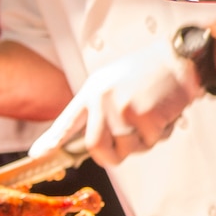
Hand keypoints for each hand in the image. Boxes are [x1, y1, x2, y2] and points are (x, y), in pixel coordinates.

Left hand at [30, 40, 202, 166]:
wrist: (177, 58)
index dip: (52, 139)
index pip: (67, 120)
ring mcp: (121, 107)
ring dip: (145, 140)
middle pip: (96, 146)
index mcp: (93, 91)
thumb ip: (102, 109)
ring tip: (153, 116)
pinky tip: (165, 112)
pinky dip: (162, 133)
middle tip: (125, 150)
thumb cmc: (150, 72)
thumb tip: (97, 141)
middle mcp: (102, 99)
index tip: (37, 153)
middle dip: (112, 156)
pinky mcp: (143, 114)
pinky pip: (151, 141)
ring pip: (128, 147)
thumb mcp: (114, 84)